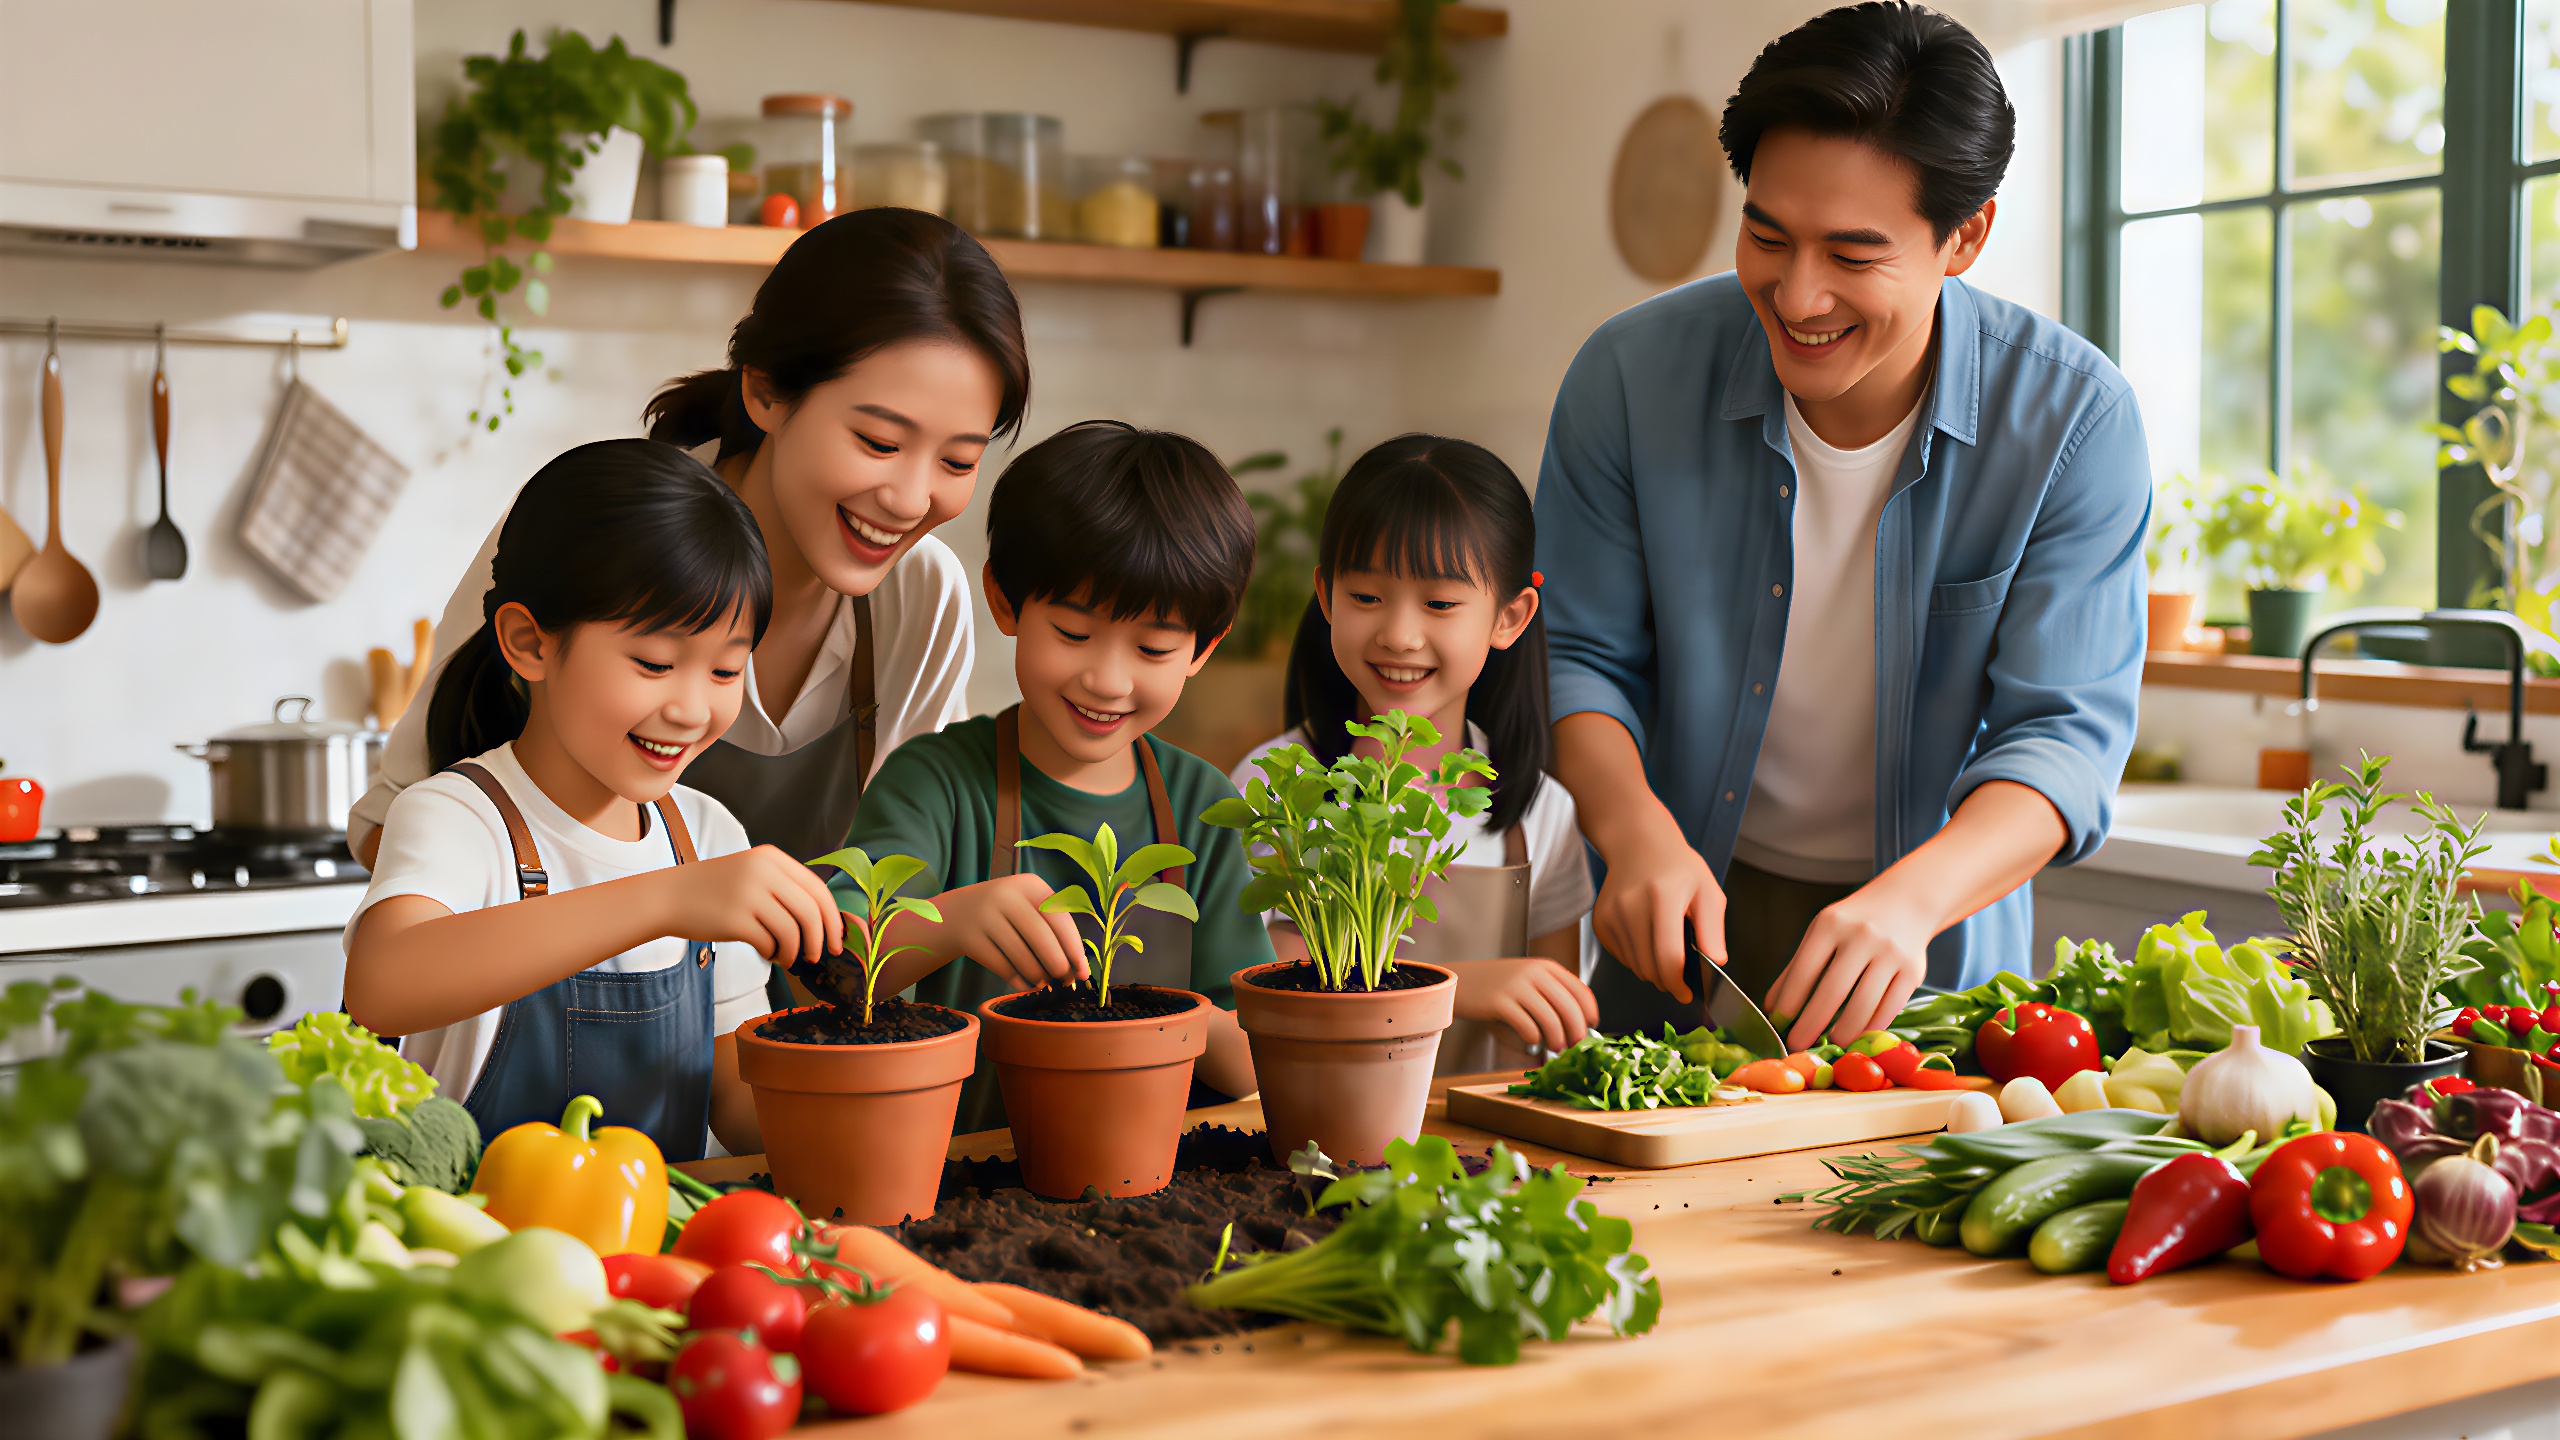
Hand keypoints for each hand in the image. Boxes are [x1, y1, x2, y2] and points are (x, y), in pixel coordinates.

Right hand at [661, 844, 845, 965]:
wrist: (668, 896)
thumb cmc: (715, 890)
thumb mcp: (752, 873)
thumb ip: (784, 888)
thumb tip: (825, 922)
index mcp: (771, 857)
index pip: (818, 889)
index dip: (832, 918)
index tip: (837, 940)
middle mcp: (763, 871)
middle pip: (810, 911)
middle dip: (820, 940)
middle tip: (817, 956)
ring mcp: (748, 894)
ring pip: (792, 931)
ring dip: (795, 951)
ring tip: (787, 958)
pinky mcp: (734, 919)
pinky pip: (769, 943)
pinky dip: (773, 954)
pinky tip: (767, 953)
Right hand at [921, 874, 1085, 990]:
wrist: (954, 914)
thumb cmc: (1005, 914)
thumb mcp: (1027, 906)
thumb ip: (1052, 929)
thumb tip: (1076, 967)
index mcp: (1029, 884)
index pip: (1060, 919)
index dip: (1075, 948)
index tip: (1083, 972)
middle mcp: (1006, 895)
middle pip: (1042, 938)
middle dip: (1057, 965)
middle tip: (1063, 980)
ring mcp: (985, 916)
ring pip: (1021, 955)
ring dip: (1037, 975)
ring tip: (1043, 982)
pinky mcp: (970, 938)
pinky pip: (1001, 966)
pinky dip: (1017, 980)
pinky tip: (1024, 984)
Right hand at [1451, 958, 1599, 1051]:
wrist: (1460, 981)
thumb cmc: (1496, 985)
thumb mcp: (1527, 978)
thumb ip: (1550, 993)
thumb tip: (1577, 1022)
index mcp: (1545, 966)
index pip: (1580, 990)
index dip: (1590, 1012)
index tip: (1592, 1026)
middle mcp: (1534, 973)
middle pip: (1569, 1007)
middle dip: (1577, 1031)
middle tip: (1575, 1046)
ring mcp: (1516, 986)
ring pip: (1550, 1020)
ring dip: (1557, 1039)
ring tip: (1555, 1048)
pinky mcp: (1499, 1002)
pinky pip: (1527, 1026)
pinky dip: (1534, 1038)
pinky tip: (1532, 1040)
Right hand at [1588, 809, 1723, 1003]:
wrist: (1638, 843)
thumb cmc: (1678, 867)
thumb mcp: (1708, 891)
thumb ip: (1713, 930)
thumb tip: (1716, 962)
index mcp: (1663, 897)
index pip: (1668, 957)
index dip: (1678, 984)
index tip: (1686, 993)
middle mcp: (1631, 906)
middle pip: (1649, 968)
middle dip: (1667, 980)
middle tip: (1679, 976)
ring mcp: (1611, 914)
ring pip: (1634, 966)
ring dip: (1651, 970)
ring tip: (1664, 950)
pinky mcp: (1600, 921)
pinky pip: (1620, 957)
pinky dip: (1636, 958)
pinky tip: (1647, 939)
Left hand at [1764, 886, 1932, 1050]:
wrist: (1906, 901)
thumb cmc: (1855, 922)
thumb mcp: (1822, 933)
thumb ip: (1797, 968)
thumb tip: (1772, 1008)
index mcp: (1831, 924)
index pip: (1804, 971)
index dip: (1790, 1003)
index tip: (1779, 1026)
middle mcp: (1862, 936)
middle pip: (1832, 992)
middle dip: (1811, 1025)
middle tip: (1798, 1045)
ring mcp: (1891, 954)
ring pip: (1863, 1006)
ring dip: (1843, 1033)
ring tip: (1831, 1043)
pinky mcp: (1913, 971)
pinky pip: (1888, 1009)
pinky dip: (1870, 1028)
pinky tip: (1858, 1036)